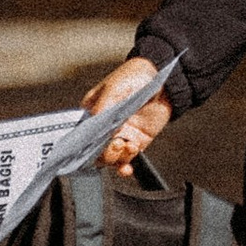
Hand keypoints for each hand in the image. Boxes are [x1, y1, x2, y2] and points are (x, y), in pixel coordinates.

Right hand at [86, 55, 172, 170]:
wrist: (162, 81)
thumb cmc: (134, 77)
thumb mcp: (115, 87)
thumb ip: (103, 105)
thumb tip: (95, 125)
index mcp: (93, 113)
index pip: (82, 134)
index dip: (84, 144)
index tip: (92, 147)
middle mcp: (104, 128)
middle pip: (95, 151)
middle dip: (104, 152)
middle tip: (116, 144)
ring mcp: (120, 136)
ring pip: (109, 158)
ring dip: (116, 159)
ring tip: (128, 147)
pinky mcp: (135, 142)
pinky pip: (126, 160)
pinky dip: (124, 168)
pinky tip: (127, 167)